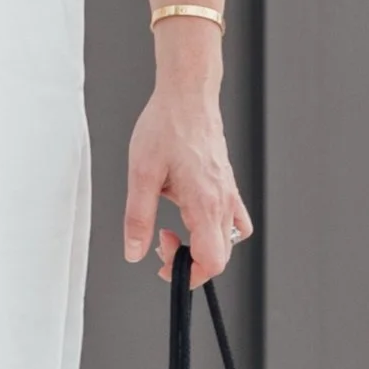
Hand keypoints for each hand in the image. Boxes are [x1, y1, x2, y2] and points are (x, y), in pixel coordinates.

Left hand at [122, 55, 252, 284]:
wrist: (188, 95)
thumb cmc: (167, 125)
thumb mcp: (141, 173)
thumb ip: (138, 218)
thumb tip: (134, 252)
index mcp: (204, 203)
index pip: (213, 261)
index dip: (188, 273)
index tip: (163, 262)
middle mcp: (223, 201)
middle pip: (221, 256)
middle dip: (190, 260)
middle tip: (162, 239)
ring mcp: (228, 193)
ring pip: (228, 240)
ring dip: (203, 245)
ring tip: (176, 227)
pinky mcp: (227, 183)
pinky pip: (234, 219)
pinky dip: (216, 228)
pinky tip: (193, 212)